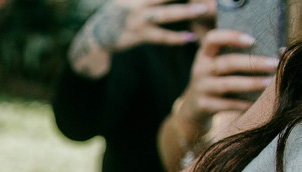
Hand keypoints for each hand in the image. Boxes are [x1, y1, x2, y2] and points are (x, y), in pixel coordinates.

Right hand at [68, 0, 208, 77]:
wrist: (98, 34)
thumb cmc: (120, 11)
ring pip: (165, 14)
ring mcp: (138, 19)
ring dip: (185, 11)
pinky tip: (189, 37)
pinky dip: (175, 37)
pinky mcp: (138, 36)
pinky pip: (160, 37)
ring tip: (203, 10)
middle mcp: (138, 3)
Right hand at [178, 28, 278, 124]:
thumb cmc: (218, 79)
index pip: (213, 38)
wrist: (194, 107)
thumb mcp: (218, 64)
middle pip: (228, 63)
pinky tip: (257, 102)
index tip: (252, 40)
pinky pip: (226, 104)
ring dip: (251, 83)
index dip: (231, 37)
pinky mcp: (204, 105)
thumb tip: (278, 50)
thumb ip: (237, 54)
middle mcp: (200, 69)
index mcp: (205, 54)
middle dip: (253, 63)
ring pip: (228, 84)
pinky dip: (243, 104)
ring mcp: (201, 88)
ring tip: (269, 82)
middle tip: (275, 63)